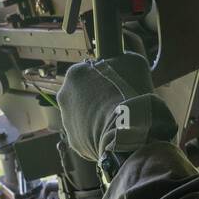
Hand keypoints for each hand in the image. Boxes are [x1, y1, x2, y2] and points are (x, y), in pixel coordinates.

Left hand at [56, 53, 178, 165]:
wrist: (126, 130)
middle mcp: (64, 95)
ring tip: (117, 120)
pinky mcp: (74, 141)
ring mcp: (66, 120)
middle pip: (83, 94)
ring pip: (84, 115)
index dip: (105, 76)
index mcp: (75, 73)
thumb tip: (121, 58)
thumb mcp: (134, 62)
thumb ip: (122, 57)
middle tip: (118, 102)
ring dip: (97, 116)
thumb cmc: (130, 92)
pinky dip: (97, 134)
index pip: (89, 70)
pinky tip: (112, 133)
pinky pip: (86, 135)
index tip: (117, 83)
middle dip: (98, 97)